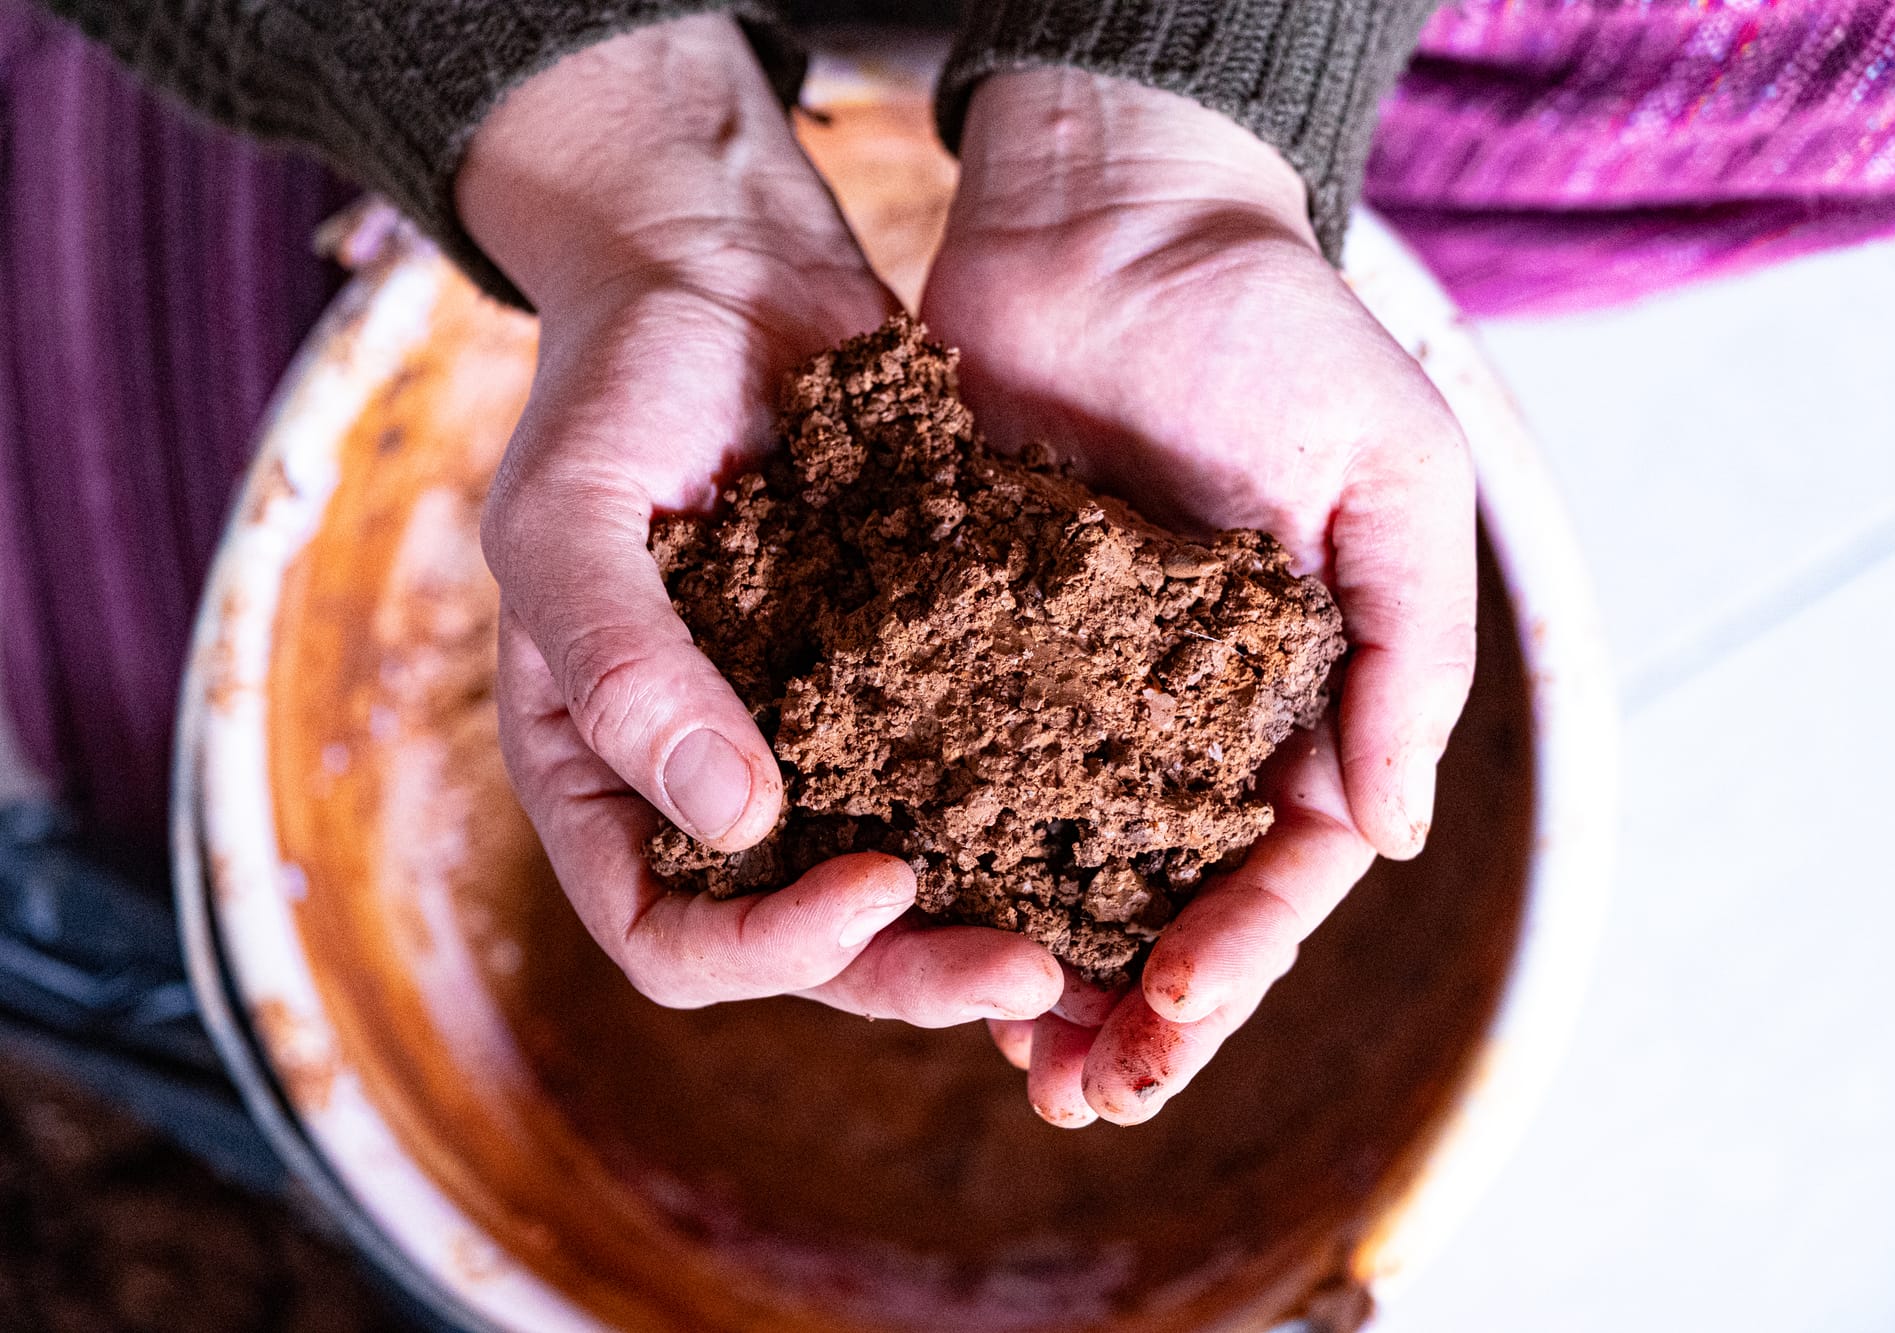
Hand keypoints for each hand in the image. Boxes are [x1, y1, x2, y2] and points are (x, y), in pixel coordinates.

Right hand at [458, 18, 1061, 1024]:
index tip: (881, 889)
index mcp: (606, 776)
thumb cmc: (617, 384)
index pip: (670, 934)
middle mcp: (711, 785)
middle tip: (1034, 969)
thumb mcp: (572, 516)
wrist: (725, 277)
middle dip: (913, 969)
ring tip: (1090, 927)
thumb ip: (623, 667)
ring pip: (899, 885)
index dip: (771, 948)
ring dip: (985, 918)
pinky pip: (962, 780)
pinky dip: (1028, 817)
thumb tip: (740, 825)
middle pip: (808, 945)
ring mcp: (814, 744)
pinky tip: (1117, 816)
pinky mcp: (905, 687)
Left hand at [923, 70, 1476, 1122]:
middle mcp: (1185, 711)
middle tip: (1094, 1097)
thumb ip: (1406, 654)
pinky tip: (921, 930)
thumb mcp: (1387, 475)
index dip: (1244, 946)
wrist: (1107, 213)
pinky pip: (960, 775)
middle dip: (1148, 1008)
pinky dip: (953, 863)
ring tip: (1020, 1069)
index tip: (1179, 1001)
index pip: (1285, 858)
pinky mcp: (969, 641)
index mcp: (1298, 689)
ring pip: (1066, 866)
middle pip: (1172, 893)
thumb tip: (1389, 836)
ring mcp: (1074, 684)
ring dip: (1051, 973)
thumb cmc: (1270, 327)